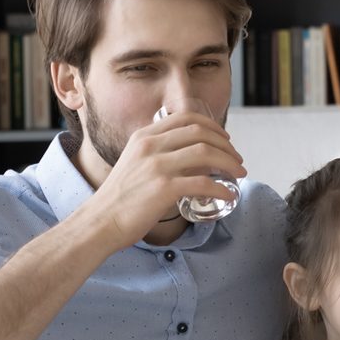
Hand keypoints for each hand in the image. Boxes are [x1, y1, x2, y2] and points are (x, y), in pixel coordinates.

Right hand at [72, 108, 245, 247]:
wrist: (100, 221)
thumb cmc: (121, 197)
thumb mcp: (135, 162)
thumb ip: (156, 153)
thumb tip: (187, 154)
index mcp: (143, 136)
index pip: (186, 118)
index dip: (213, 126)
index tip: (226, 140)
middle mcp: (150, 146)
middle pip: (201, 133)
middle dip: (226, 145)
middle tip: (237, 160)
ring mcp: (156, 166)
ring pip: (206, 153)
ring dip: (230, 163)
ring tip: (240, 174)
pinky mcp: (163, 188)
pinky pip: (203, 183)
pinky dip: (222, 189)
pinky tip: (229, 195)